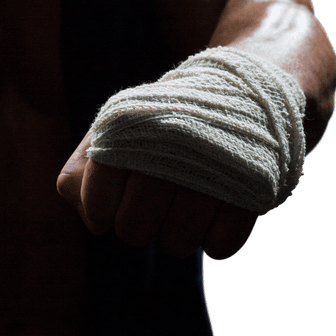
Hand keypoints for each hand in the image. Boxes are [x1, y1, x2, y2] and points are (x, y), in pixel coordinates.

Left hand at [57, 134, 257, 259]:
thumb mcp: (112, 128)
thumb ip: (81, 172)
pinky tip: (216, 212)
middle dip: (136, 227)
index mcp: (131, 125)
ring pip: (177, 244)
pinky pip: (221, 246)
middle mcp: (172, 142)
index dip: (99, 209)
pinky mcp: (254, 187)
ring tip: (185, 206)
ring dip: (177, 236)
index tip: (110, 204)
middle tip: (152, 205)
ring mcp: (216, 166)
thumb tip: (95, 224)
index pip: (97, 198)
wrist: (239, 90)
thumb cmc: (161, 120)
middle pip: (133, 230)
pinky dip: (215, 239)